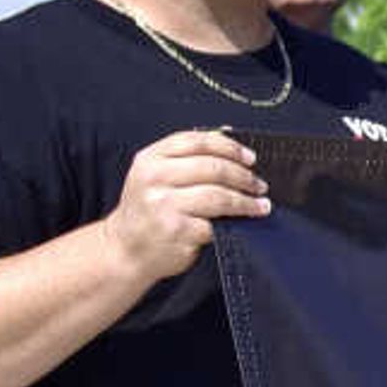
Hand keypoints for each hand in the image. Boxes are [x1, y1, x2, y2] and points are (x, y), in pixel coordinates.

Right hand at [106, 130, 267, 285]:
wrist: (125, 249)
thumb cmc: (147, 211)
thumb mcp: (154, 176)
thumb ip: (184, 157)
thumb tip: (228, 138)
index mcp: (150, 159)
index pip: (196, 141)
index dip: (229, 148)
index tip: (251, 158)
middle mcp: (154, 178)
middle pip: (213, 168)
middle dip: (244, 176)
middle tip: (259, 185)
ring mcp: (164, 205)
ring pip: (219, 196)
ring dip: (246, 201)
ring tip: (260, 205)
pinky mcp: (177, 230)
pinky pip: (216, 223)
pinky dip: (235, 223)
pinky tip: (245, 223)